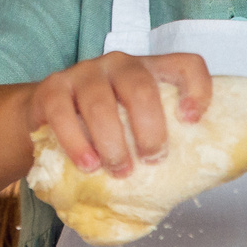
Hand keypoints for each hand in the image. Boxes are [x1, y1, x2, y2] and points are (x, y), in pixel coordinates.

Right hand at [20, 51, 210, 176]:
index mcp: (151, 70)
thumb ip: (158, 138)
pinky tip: (87, 164)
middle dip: (149, 129)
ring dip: (112, 143)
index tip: (191, 121)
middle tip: (151, 160)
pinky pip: (62, 113)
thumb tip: (188, 182)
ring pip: (100, 102)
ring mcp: (84, 72)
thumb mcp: (136, 124)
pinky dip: (76, 143)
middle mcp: (119, 64)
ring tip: (118, 170)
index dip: (197, 89)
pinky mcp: (52, 87)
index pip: (185, 64)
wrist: (50, 116)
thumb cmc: (106, 126)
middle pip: (140, 86)